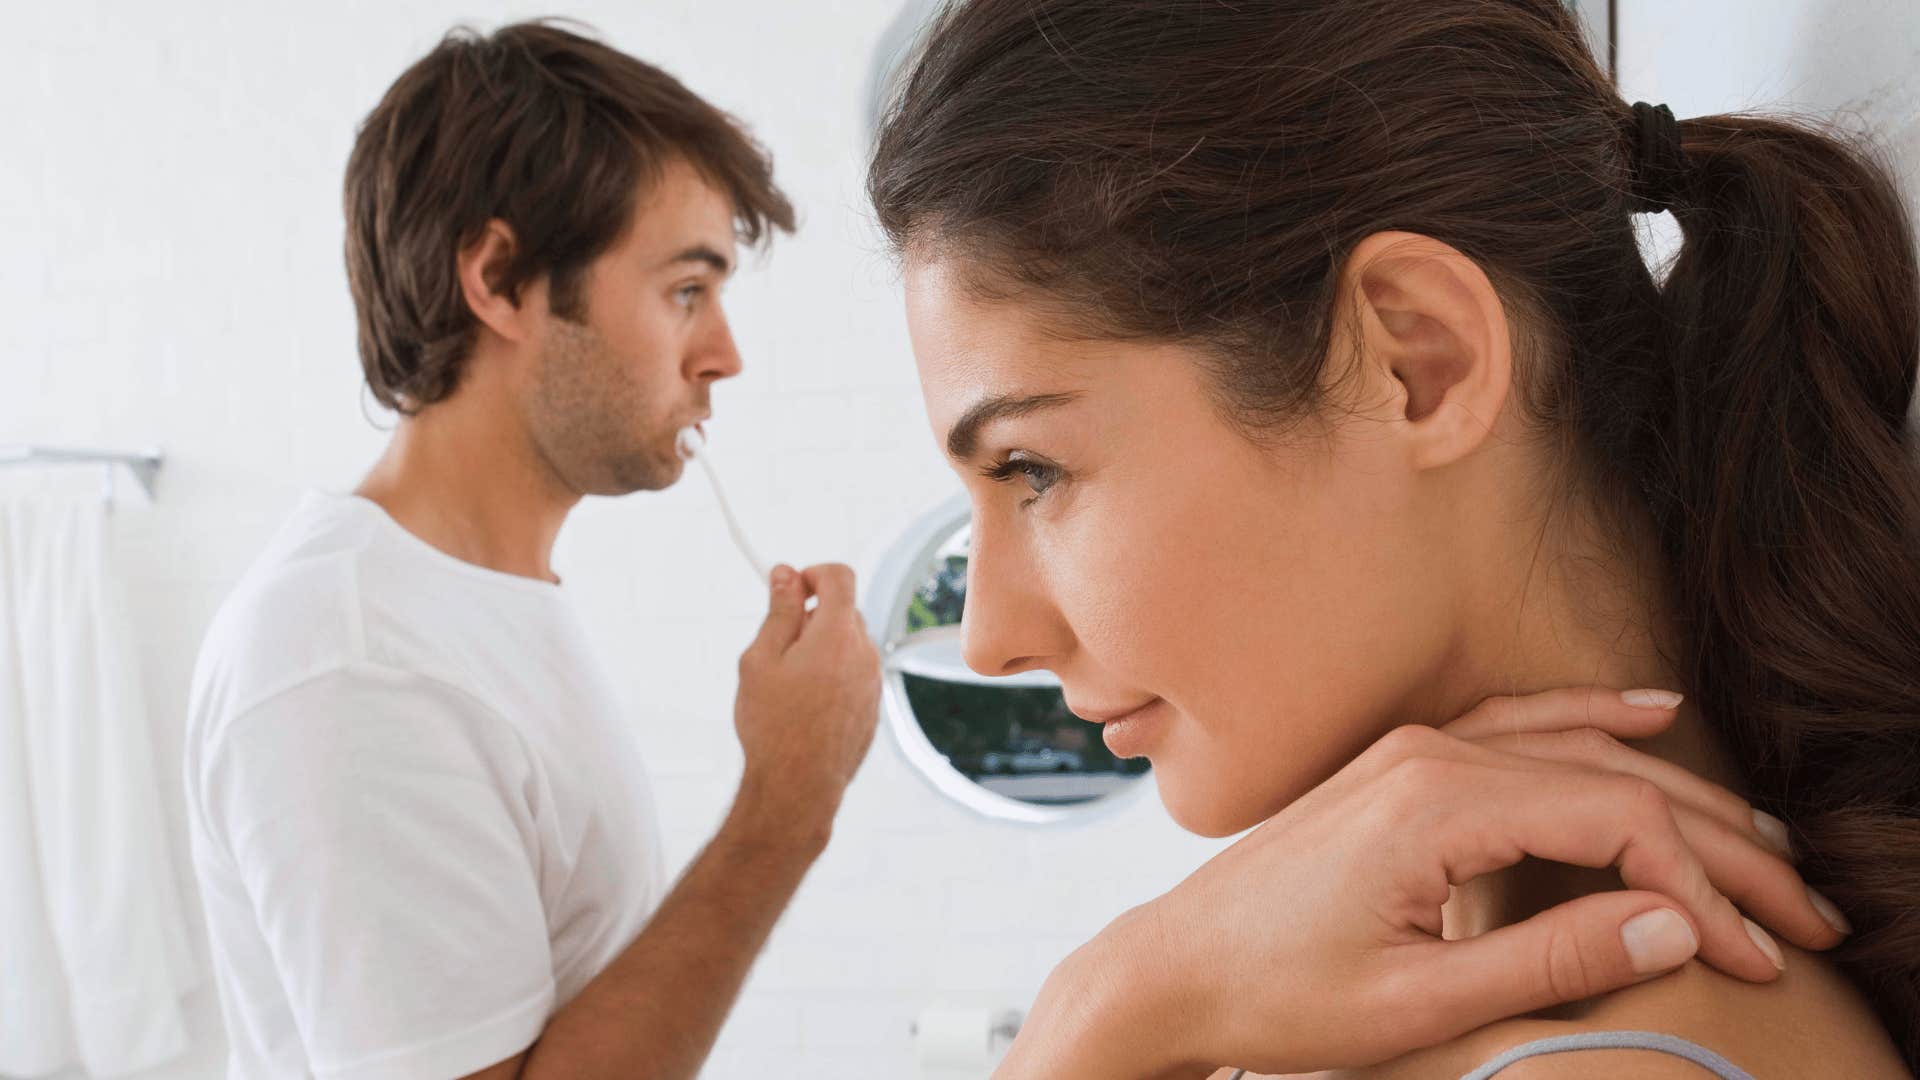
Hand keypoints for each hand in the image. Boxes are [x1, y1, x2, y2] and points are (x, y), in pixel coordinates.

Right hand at [731, 564, 882, 839]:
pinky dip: (834, 676)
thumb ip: (779, 611)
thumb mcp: (761, 659)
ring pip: (850, 645)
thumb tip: (785, 574)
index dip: (813, 574)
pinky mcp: (873, 707)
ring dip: (824, 649)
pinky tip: (806, 707)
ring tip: (789, 684)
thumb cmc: (773, 724)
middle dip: (814, 617)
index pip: (840, 577)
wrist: (799, 785)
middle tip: (779, 647)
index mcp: (837, 634)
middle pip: (845, 612)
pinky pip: (855, 675)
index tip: (791, 589)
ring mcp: (873, 682)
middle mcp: (865, 653)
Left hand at [1001, 689, 1848, 1078]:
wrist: (1175, 967)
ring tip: (1763, 834)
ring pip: (1573, 749)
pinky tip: (1642, 716)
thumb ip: (1550, 959)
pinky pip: (1514, 727)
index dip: (1701, 889)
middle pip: (1610, 779)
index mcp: (1434, 806)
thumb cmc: (1277, 992)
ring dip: (1672, 788)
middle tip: (1803, 907)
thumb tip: (1674, 922)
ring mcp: (1411, 751)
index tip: (1755, 955)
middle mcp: (1428, 756)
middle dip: (1717, 844)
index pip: (1613, 822)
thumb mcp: (1419, 1004)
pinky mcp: (1400, 766)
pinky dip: (1587, 721)